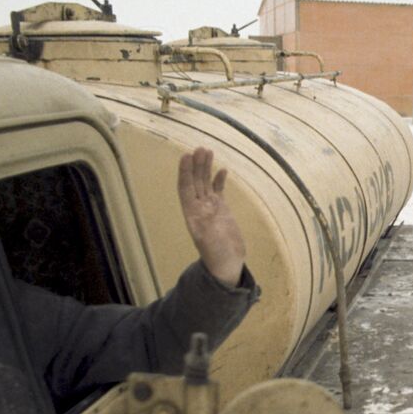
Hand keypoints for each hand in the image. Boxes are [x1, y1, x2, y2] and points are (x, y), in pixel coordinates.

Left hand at [178, 147, 245, 286]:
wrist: (227, 265)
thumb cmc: (217, 255)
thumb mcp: (210, 240)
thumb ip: (206, 224)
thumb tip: (202, 210)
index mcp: (192, 214)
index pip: (186, 188)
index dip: (185, 172)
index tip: (186, 156)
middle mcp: (199, 208)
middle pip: (195, 182)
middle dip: (196, 165)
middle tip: (200, 148)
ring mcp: (210, 208)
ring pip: (205, 183)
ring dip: (205, 168)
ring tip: (208, 151)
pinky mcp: (222, 210)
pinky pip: (218, 191)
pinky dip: (219, 180)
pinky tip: (222, 170)